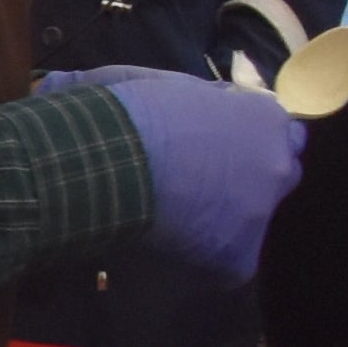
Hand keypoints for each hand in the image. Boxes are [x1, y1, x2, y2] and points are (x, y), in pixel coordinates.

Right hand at [41, 63, 307, 278]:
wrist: (107, 158)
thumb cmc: (122, 111)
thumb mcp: (139, 80)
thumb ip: (152, 87)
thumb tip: (68, 84)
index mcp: (262, 115)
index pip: (277, 129)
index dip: (246, 139)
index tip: (217, 146)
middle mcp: (277, 161)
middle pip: (279, 173)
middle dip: (249, 178)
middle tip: (201, 184)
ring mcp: (262, 210)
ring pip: (253, 221)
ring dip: (224, 220)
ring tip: (178, 221)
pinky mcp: (238, 255)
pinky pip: (227, 265)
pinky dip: (200, 263)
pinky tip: (166, 250)